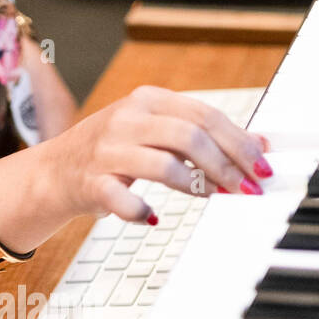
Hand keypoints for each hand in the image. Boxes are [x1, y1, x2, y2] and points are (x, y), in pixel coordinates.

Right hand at [36, 85, 271, 223]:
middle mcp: (127, 119)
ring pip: (163, 164)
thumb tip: (259, 144)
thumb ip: (202, 135)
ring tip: (212, 197)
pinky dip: (142, 212)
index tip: (263, 166)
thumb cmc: (114, 152)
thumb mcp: (157, 132)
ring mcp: (107, 151)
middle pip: (189, 136)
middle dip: (226, 166)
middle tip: (247, 189)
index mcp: (148, 100)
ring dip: (195, 185)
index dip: (239, 142)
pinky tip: (153, 218)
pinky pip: (123, 200)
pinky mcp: (91, 183)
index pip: (205, 115)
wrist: (54, 172)